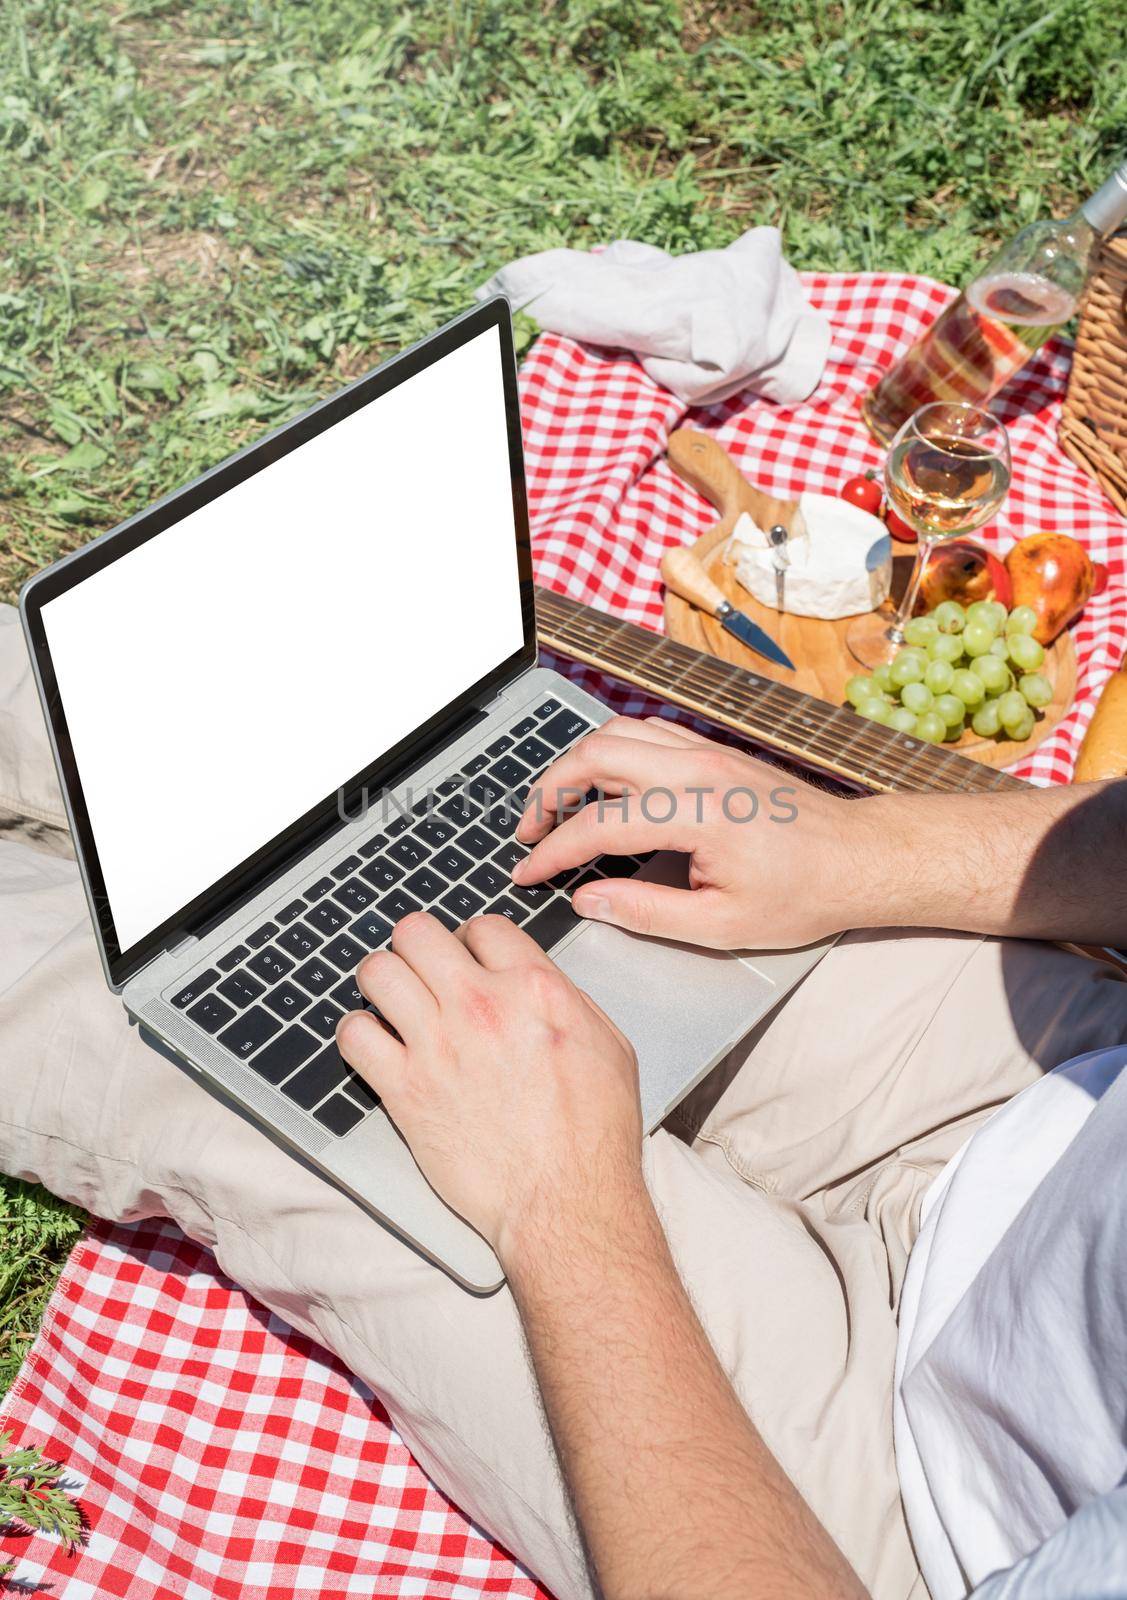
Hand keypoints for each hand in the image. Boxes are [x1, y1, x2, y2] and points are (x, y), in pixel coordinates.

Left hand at [336, 912, 643, 1261]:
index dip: (472, 940)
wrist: (564, 1201)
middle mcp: (481, 1005)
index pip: (482, 926)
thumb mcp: (607, 1045)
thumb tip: (533, 980)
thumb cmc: (594, 1135)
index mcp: (535, 988)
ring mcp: (437, 1045)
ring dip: (382, 982)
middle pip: (417, 932)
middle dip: (417, 947)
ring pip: (378, 971)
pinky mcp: (404, 1089)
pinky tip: (376, 1046)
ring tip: (392, 1001)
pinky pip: (353, 1035)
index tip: (468, 960)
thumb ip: (564, 998)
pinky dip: (358, 1034)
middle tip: (423, 972)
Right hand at [512, 716, 867, 949]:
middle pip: (595, 755)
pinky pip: (646, 733)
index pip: (599, 824)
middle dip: (547, 791)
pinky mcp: (715, 751)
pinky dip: (610, 752)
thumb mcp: (722, 925)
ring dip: (575, 765)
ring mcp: (708, 753)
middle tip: (529, 832)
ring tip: (556, 808)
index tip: (527, 872)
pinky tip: (601, 786)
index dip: (552, 852)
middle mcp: (700, 770)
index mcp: (700, 814)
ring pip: (617, 733)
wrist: (860, 858)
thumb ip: (646, 911)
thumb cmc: (805, 893)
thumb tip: (589, 901)